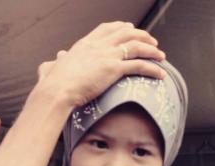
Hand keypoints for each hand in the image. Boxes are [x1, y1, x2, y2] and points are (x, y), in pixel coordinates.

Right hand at [36, 21, 165, 107]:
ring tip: (161, 56)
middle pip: (126, 33)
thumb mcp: (53, 67)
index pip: (106, 28)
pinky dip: (152, 68)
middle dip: (142, 35)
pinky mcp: (114, 69)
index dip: (121, 27)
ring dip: (151, 50)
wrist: (57, 90)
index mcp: (85, 44)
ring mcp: (107, 55)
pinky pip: (139, 65)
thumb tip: (53, 61)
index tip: (130, 28)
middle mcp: (98, 45)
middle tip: (152, 41)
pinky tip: (161, 74)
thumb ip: (56, 62)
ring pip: (136, 46)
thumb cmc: (53, 83)